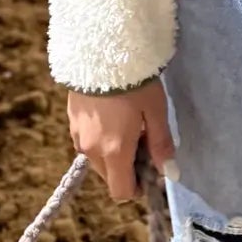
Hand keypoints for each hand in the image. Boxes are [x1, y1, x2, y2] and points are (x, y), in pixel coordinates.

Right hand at [67, 77, 178, 202]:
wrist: (99, 49)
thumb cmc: (134, 80)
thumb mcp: (155, 110)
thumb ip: (161, 144)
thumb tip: (170, 172)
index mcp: (114, 152)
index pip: (121, 192)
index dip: (138, 187)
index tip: (150, 167)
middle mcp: (92, 150)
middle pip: (110, 176)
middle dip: (127, 168)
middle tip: (143, 139)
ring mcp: (78, 135)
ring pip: (97, 160)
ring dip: (112, 153)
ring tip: (127, 123)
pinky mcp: (71, 120)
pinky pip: (87, 142)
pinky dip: (100, 139)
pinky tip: (112, 114)